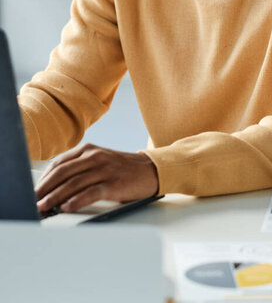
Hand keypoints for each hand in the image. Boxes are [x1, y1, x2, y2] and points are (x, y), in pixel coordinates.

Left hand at [35, 143, 158, 213]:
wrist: (150, 170)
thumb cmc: (122, 169)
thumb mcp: (99, 161)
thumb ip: (80, 168)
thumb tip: (55, 186)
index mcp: (88, 150)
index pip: (59, 163)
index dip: (44, 178)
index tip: (35, 191)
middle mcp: (94, 157)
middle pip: (63, 172)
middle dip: (45, 188)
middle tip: (35, 200)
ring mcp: (104, 169)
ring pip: (73, 183)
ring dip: (56, 196)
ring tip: (44, 206)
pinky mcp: (113, 184)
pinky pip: (90, 192)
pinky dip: (76, 201)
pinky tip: (67, 207)